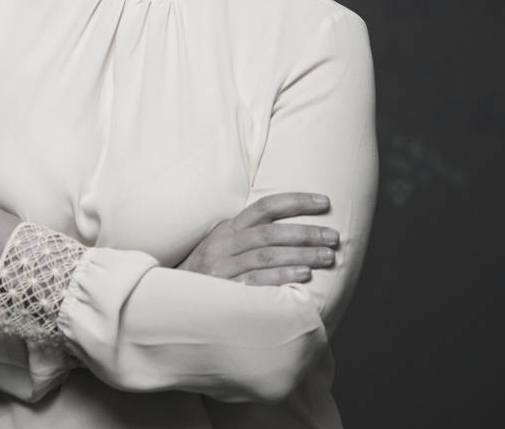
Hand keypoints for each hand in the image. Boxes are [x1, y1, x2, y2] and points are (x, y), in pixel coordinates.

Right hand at [177, 192, 337, 285]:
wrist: (171, 303)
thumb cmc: (205, 275)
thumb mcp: (220, 247)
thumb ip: (246, 235)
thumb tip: (287, 225)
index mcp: (227, 229)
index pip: (265, 206)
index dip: (296, 201)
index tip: (325, 202)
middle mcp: (224, 245)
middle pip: (271, 232)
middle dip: (306, 233)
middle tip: (333, 237)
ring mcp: (223, 269)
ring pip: (268, 256)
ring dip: (301, 256)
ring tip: (327, 257)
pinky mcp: (224, 293)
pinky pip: (257, 283)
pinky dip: (282, 279)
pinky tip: (304, 278)